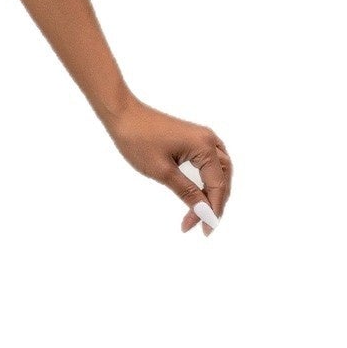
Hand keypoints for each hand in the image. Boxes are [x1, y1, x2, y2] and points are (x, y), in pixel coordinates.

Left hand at [108, 99, 233, 235]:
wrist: (124, 116)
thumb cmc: (139, 141)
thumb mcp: (163, 172)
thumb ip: (186, 192)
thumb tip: (203, 211)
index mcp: (205, 147)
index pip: (217, 185)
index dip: (213, 210)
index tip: (206, 231)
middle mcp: (210, 140)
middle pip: (222, 178)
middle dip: (213, 204)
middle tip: (201, 226)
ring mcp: (203, 138)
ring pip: (218, 172)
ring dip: (211, 194)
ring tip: (199, 215)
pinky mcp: (194, 140)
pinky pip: (209, 164)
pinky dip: (206, 181)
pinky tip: (199, 195)